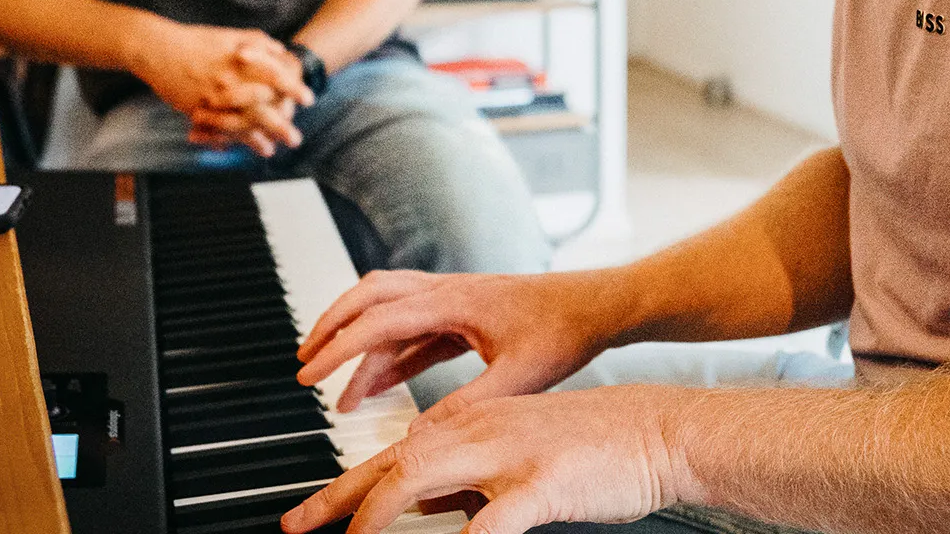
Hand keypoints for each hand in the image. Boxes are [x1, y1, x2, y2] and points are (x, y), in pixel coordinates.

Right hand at [133, 23, 312, 155]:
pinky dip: (231, 139)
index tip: (309, 100)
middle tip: (296, 139)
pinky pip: (217, 129)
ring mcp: (212, 98)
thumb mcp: (228, 35)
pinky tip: (239, 147)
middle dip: (281, 125)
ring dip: (257, 139)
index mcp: (238, 61)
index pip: (275, 76)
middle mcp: (228, 81)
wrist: (157, 49)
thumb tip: (281, 50)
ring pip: (240, 124)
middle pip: (261, 108)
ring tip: (272, 150)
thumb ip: (257, 41)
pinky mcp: (196, 110)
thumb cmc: (194, 40)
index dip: (293, 89)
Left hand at [281, 385, 688, 533]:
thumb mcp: (512, 458)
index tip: (301, 520)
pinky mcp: (544, 482)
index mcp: (469, 427)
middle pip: (390, 463)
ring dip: (380, 513)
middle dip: (336, 500)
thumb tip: (415, 505)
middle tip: (294, 529)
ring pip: (424, 474)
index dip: (339, 492)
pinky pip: (494, 517)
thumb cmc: (588, 451)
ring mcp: (509, 453)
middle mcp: (478, 432)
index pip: (389, 459)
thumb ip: (463, 480)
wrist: (655, 431)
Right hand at [296, 270, 612, 417]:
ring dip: (358, 343)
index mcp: (452, 301)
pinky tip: (378, 388)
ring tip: (338, 389)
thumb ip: (467, 407)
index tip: (308, 375)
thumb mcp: (517, 377)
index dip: (338, 349)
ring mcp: (452, 298)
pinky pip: (411, 329)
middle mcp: (444, 291)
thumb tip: (419, 439)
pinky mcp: (462, 312)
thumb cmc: (564, 332)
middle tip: (304, 365)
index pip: (377, 321)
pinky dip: (388, 355)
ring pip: (385, 309)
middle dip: (330, 330)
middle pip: (367, 299)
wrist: (598, 306)